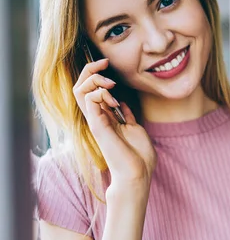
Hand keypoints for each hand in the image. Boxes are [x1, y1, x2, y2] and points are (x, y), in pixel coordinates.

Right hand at [72, 58, 156, 184]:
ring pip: (79, 90)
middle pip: (80, 86)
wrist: (138, 174)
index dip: (96, 74)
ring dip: (94, 80)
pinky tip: (115, 100)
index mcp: (105, 118)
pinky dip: (100, 93)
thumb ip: (126, 117)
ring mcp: (95, 122)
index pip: (90, 90)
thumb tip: (123, 105)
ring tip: (111, 84)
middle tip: (105, 65)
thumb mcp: (135, 129)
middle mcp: (97, 118)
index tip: (108, 65)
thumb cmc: (139, 157)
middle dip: (90, 70)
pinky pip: (89, 100)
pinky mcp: (97, 126)